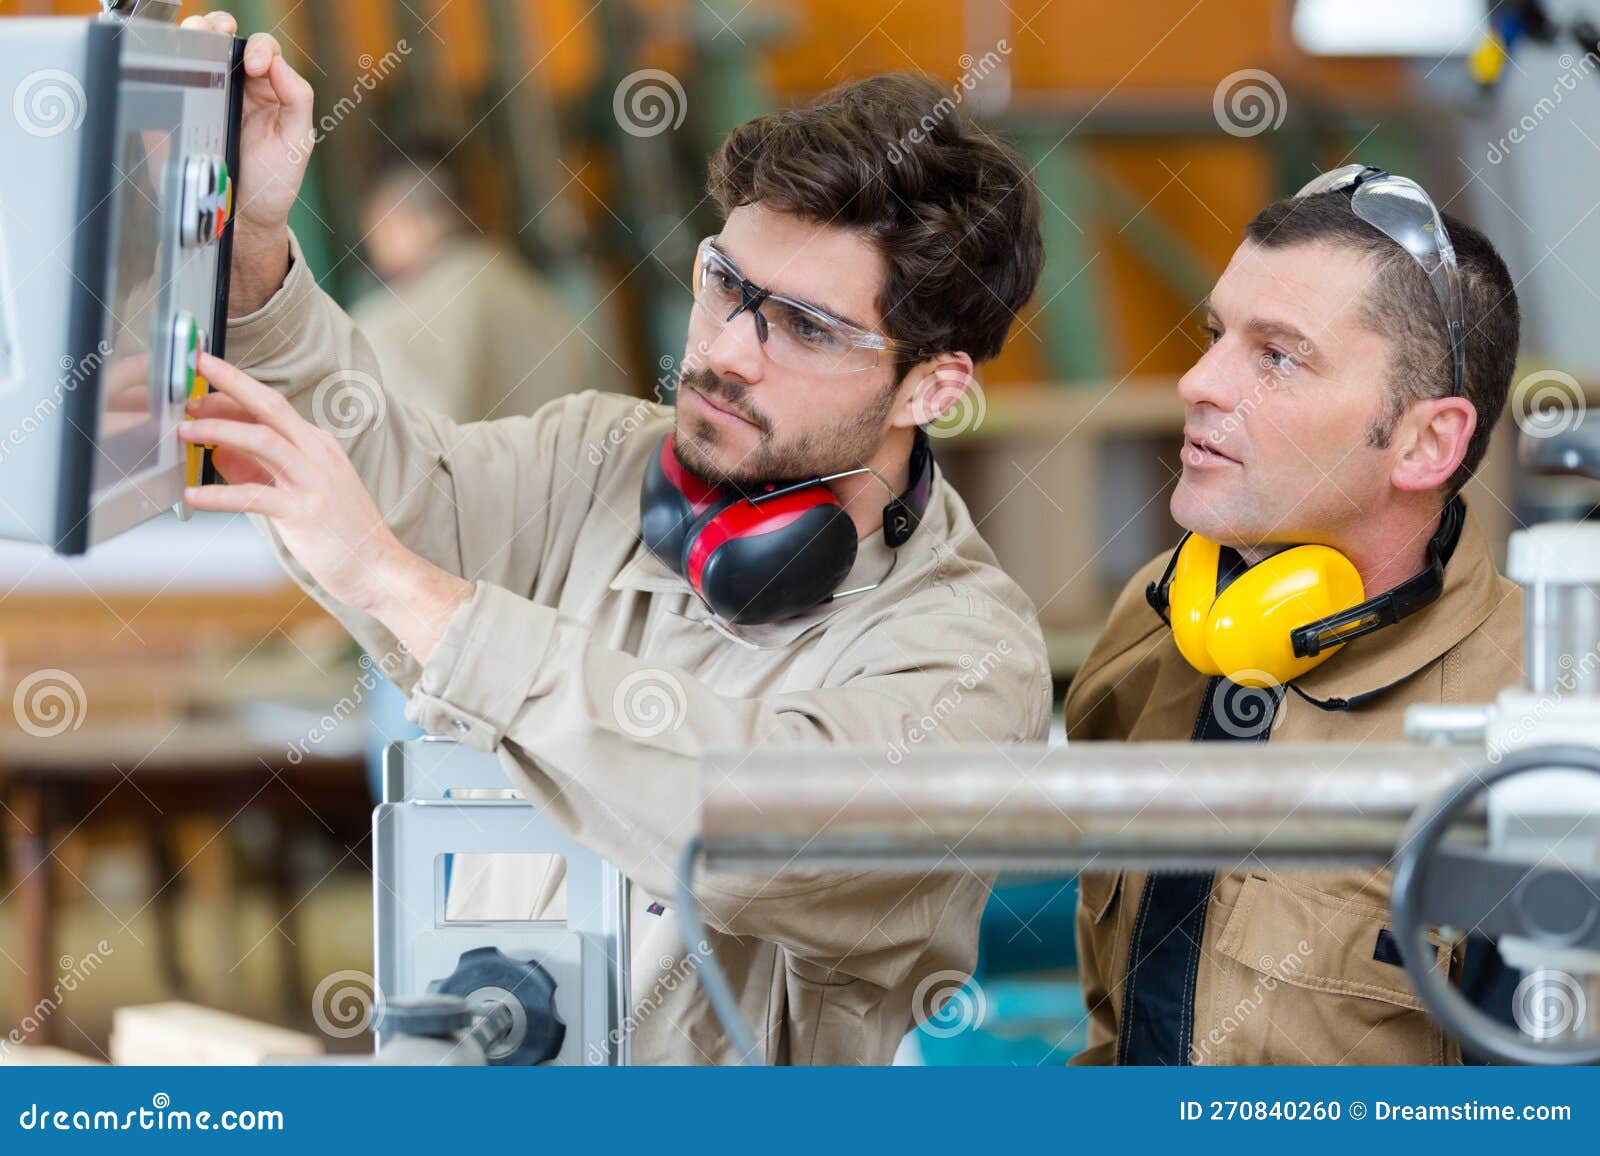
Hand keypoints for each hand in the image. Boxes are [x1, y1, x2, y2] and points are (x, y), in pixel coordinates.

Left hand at [179, 353, 472, 658]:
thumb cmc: (341, 533)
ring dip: (219, 430)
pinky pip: (253, 496)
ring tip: (185, 432)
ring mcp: (314, 481)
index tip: (203, 380)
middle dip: (230, 383)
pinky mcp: (304, 512)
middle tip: (196, 367)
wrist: (378, 568)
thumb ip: (260, 470)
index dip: (235, 389)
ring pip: (262, 440)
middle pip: (269, 407)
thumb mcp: (300, 490)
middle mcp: (318, 454)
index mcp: (318, 446)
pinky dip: (218, 494)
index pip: (271, 407)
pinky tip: (192, 495)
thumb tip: (219, 453)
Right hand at [181, 11, 313, 314]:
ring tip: (193, 38)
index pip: (262, 49)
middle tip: (216, 35)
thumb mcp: (295, 143)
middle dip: (216, 26)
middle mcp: (234, 86)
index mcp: (266, 89)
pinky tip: (170, 62)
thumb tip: (279, 63)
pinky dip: (162, 60)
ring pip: (191, 50)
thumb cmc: (272, 182)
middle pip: (221, 38)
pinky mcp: (174, 109)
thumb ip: (297, 100)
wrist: (240, 218)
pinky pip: (164, 77)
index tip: (256, 67)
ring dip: (190, 35)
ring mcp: (201, 95)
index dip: (258, 48)